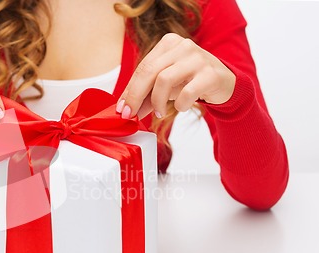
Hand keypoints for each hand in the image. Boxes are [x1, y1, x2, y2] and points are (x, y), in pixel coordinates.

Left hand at [116, 33, 235, 118]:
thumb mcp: (166, 85)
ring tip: (159, 112)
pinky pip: (186, 93)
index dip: (129, 90)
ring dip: (157, 101)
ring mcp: (198, 58)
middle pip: (149, 71)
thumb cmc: (192, 81)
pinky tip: (182, 106)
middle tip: (132, 114)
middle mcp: (183, 46)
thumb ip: (146, 94)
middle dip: (136, 96)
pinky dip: (179, 104)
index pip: (142, 67)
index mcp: (169, 43)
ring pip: (164, 80)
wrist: (226, 83)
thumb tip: (126, 109)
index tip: (122, 108)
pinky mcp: (210, 74)